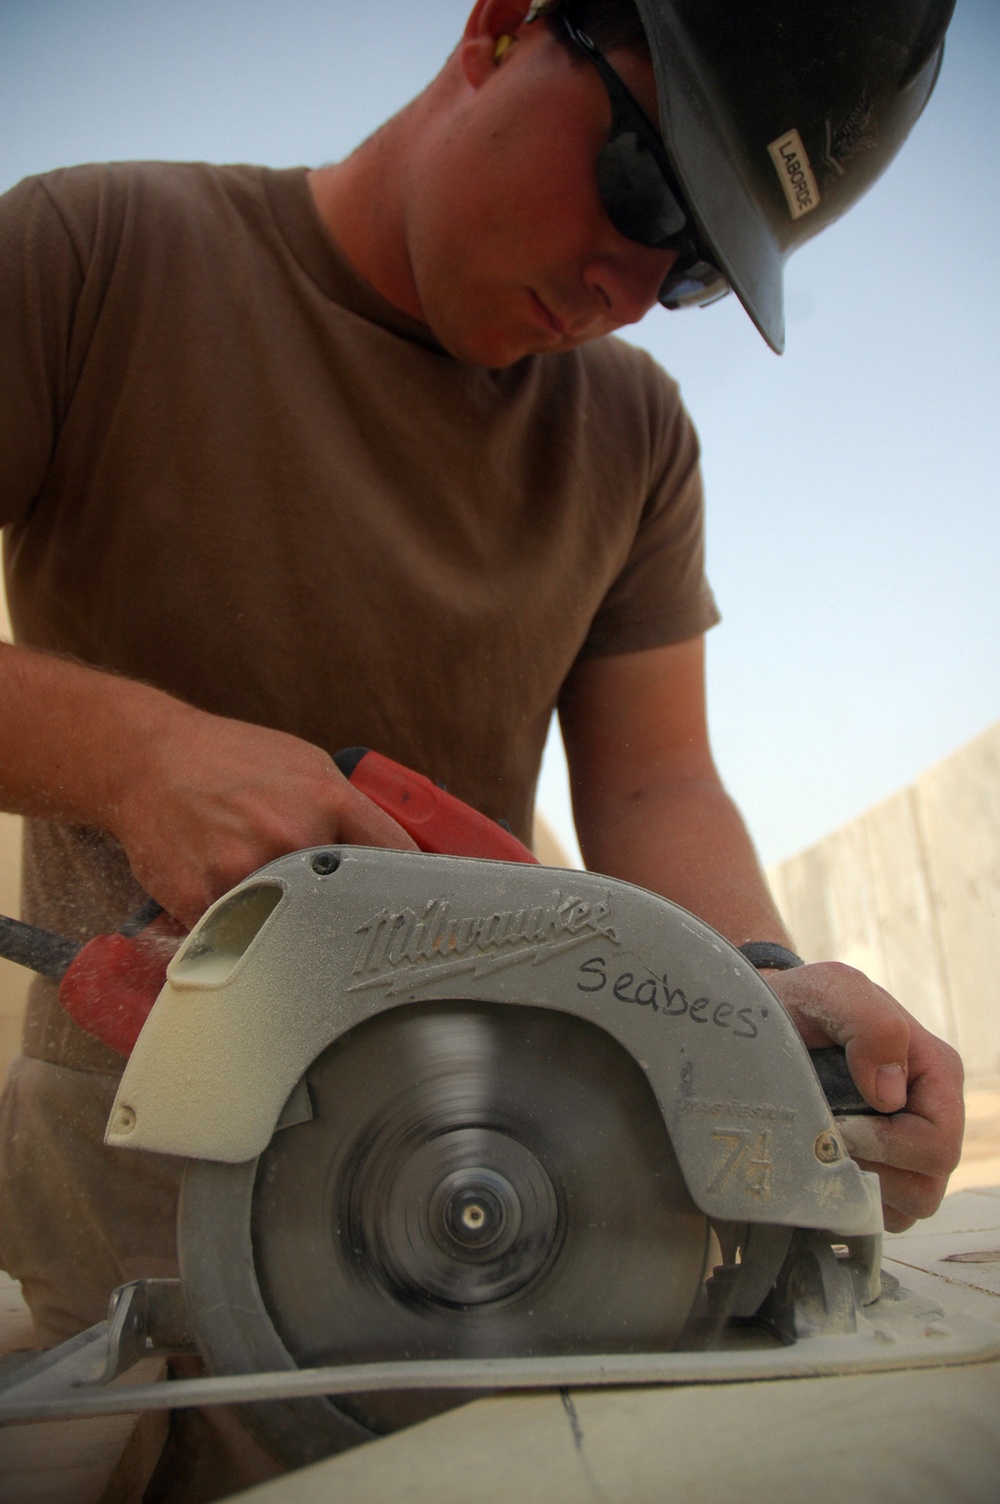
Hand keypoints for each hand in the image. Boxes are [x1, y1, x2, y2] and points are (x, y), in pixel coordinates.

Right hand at [110, 702, 416, 927]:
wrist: (146, 759)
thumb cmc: (228, 760)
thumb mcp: (304, 764)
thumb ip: (348, 808)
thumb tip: (399, 851)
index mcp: (325, 798)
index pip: (397, 855)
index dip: (418, 886)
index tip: (436, 912)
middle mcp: (291, 835)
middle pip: (350, 902)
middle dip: (349, 911)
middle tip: (349, 918)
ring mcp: (246, 872)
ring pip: (296, 926)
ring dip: (292, 921)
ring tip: (266, 887)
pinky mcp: (204, 902)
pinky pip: (244, 936)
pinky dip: (244, 927)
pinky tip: (229, 895)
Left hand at [766, 962, 964, 1231]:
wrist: (767, 1024)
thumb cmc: (804, 1006)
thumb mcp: (832, 990)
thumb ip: (870, 1022)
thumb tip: (892, 1093)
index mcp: (935, 1073)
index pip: (938, 1140)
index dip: (889, 1144)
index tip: (840, 1125)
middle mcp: (929, 1116)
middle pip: (928, 1183)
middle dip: (871, 1168)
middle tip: (824, 1139)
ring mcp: (907, 1150)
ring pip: (910, 1206)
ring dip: (859, 1186)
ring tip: (822, 1150)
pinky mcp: (882, 1174)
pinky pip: (883, 1214)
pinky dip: (850, 1200)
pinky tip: (821, 1167)